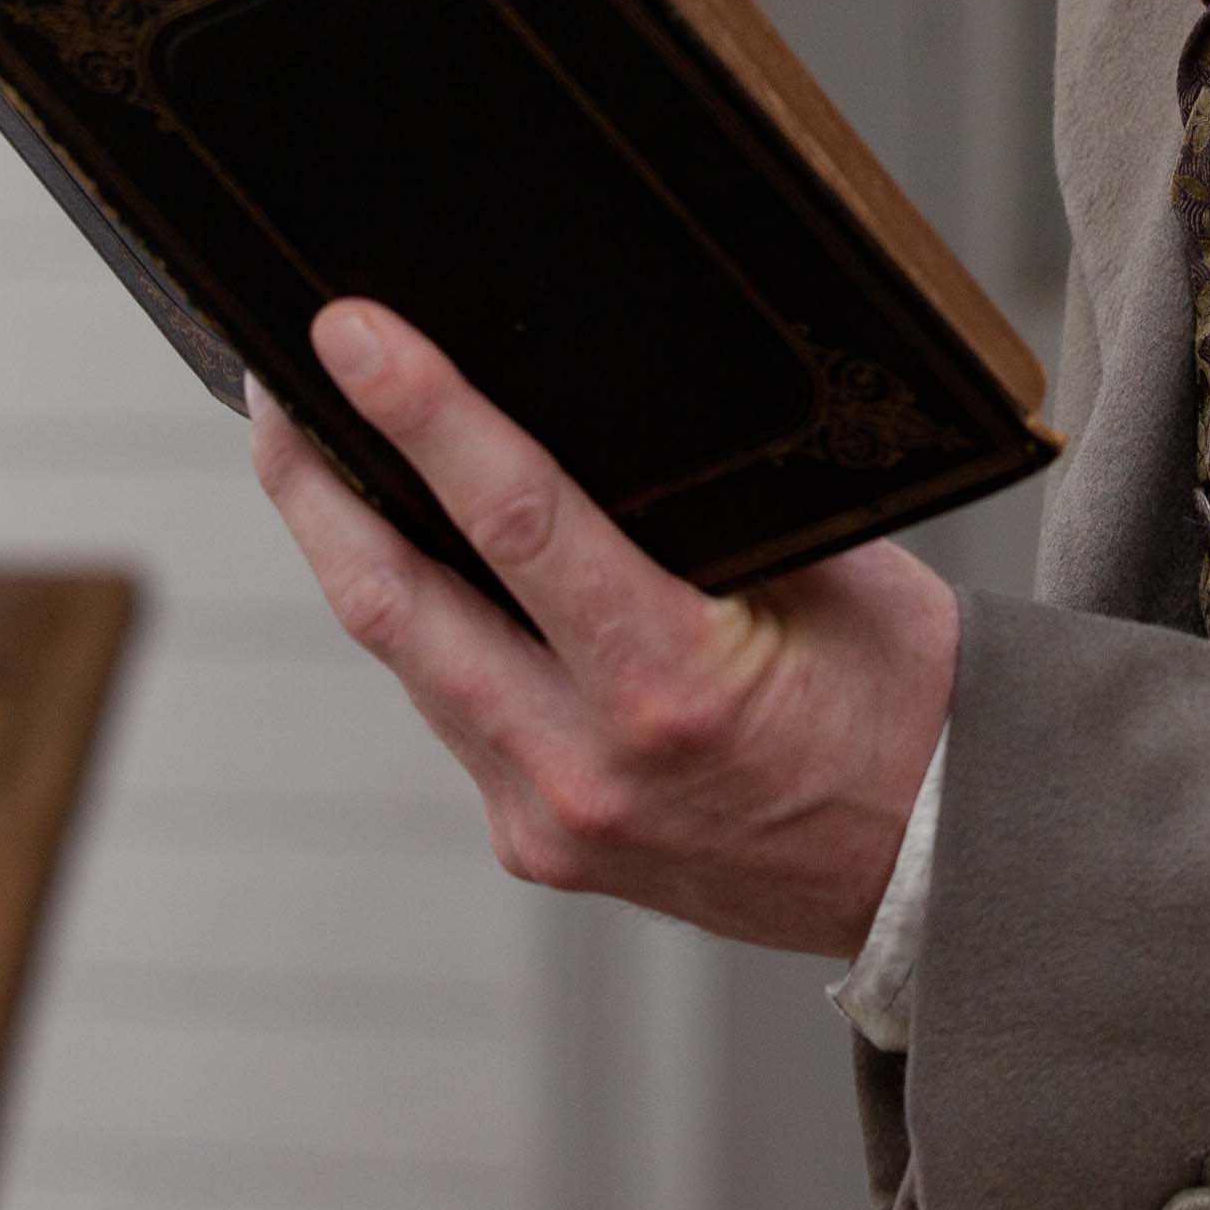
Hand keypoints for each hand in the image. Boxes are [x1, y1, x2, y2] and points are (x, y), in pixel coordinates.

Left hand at [249, 297, 956, 957]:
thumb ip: (706, 511)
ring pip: (408, 662)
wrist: (938, 873)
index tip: (346, 336)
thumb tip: (590, 414)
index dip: (418, 413)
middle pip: (392, 603)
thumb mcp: (834, 575)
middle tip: (271, 387)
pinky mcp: (537, 847)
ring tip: (314, 453)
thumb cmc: (908, 707)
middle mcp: (585, 769)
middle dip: (311, 483)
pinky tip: (412, 566)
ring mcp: (547, 821)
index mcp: (668, 689)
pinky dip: (425, 634)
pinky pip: (455, 715)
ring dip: (351, 555)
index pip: (510, 520)